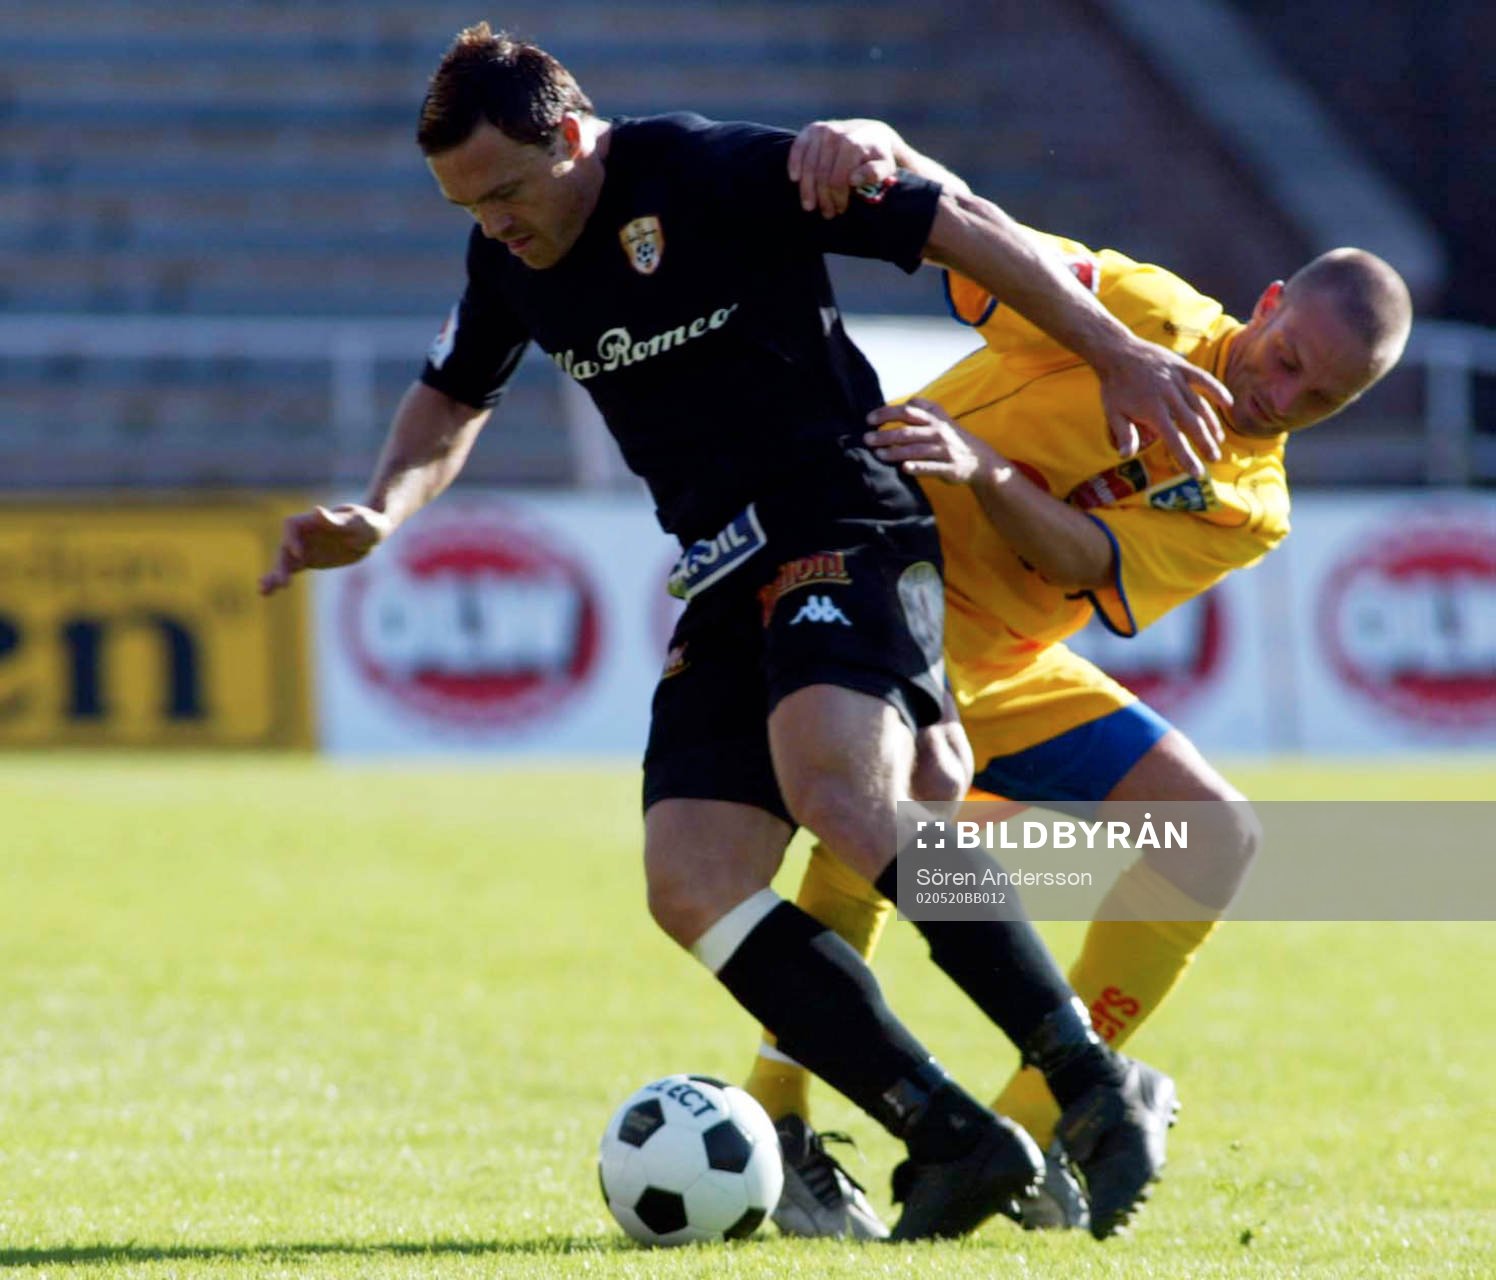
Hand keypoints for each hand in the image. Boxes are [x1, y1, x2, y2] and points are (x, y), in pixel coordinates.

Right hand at [258, 503, 392, 595]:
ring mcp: (305, 547)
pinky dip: (278, 580)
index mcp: (313, 521)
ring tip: (264, 590)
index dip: (291, 538)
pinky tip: (267, 591)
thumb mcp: (356, 522)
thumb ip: (335, 520)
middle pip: (285, 546)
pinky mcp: (308, 560)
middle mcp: (305, 534)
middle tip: (283, 582)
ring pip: (284, 561)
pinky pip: (290, 569)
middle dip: (281, 564)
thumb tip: (316, 511)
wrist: (373, 532)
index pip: (291, 525)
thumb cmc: (368, 523)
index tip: (300, 554)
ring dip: (275, 575)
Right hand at [788, 118, 900, 217]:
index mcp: (853, 144)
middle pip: (821, 175)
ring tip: (810, 206)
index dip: (837, 199)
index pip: (838, 180)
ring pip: (808, 166)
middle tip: (826, 214)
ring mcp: (822, 130)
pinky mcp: (812, 129)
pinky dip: (794, 164)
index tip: (840, 211)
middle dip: (822, 198)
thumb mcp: (886, 166)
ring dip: (806, 190)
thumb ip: (876, 173)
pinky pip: (798, 149)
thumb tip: (854, 179)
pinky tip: (795, 179)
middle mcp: (836, 134)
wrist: (872, 133)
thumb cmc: (878, 156)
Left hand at [862, 398, 1004, 484]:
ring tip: (878, 455)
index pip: (907, 411)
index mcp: (934, 419)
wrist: (980, 460)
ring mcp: (944, 450)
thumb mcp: (942, 418)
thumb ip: (924, 408)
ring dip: (896, 452)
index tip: (869, 420)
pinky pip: (931, 467)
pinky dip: (917, 467)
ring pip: (917, 450)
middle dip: (885, 435)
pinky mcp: (949, 468)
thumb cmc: (953, 438)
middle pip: (908, 431)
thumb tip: (904, 401)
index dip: (887, 413)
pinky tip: (903, 468)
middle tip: (866, 439)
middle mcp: (939, 432)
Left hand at [1095, 335, 1230, 476]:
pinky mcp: (1182, 367)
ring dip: (1212, 424)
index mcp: (1152, 411)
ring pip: (1200, 405)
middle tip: (1215, 458)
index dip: (1187, 458)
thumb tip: (1126, 456)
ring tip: (1218, 440)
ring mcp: (1177, 380)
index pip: (1175, 440)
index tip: (1198, 474)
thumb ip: (1124, 434)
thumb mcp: (1113, 412)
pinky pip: (1204, 379)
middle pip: (1193, 424)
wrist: (1116, 352)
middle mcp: (1168, 396)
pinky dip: (1217, 390)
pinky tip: (1228, 403)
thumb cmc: (1113, 387)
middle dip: (1206, 444)